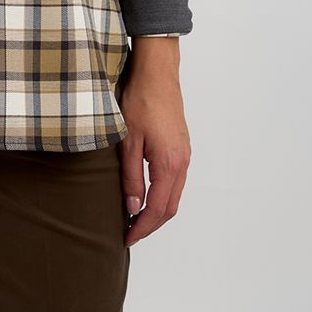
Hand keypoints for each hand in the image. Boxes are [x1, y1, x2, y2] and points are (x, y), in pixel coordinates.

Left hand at [117, 61, 190, 246]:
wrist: (157, 73)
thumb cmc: (140, 101)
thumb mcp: (128, 141)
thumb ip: (132, 177)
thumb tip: (132, 208)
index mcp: (169, 165)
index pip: (158, 209)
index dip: (142, 228)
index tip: (127, 238)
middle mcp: (182, 163)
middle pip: (170, 207)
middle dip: (151, 224)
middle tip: (129, 233)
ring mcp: (184, 155)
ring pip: (174, 195)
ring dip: (157, 210)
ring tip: (135, 217)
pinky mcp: (181, 147)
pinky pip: (175, 181)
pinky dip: (163, 195)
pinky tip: (147, 194)